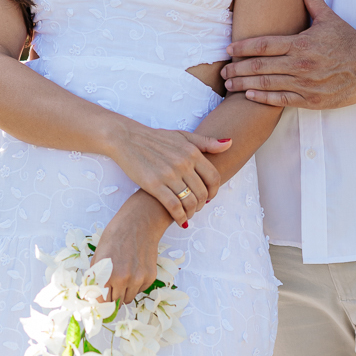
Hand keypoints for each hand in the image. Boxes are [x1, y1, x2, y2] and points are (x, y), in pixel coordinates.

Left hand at [90, 190, 169, 304]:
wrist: (139, 223)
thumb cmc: (114, 236)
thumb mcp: (98, 256)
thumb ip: (96, 278)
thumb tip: (93, 296)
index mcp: (107, 275)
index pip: (102, 303)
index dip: (100, 300)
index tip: (100, 297)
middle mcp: (124, 280)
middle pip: (116, 303)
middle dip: (111, 296)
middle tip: (111, 285)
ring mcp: (139, 279)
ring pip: (128, 299)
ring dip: (124, 292)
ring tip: (122, 275)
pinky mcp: (150, 277)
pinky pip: (139, 290)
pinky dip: (135, 285)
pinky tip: (134, 269)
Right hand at [110, 122, 230, 225]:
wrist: (126, 138)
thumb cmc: (155, 138)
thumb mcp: (182, 136)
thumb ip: (206, 142)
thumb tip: (229, 144)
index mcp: (192, 152)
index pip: (213, 177)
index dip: (214, 191)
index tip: (209, 196)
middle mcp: (183, 163)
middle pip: (203, 192)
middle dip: (203, 203)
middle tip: (198, 207)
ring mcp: (168, 175)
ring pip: (190, 201)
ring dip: (192, 212)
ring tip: (189, 214)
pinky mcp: (154, 185)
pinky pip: (174, 206)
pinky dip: (180, 216)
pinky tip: (180, 220)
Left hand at [221, 0, 355, 109]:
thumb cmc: (349, 40)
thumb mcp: (328, 17)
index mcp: (301, 43)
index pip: (264, 45)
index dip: (243, 47)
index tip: (228, 49)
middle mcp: (300, 64)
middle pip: (260, 67)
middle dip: (238, 69)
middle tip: (223, 70)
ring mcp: (305, 84)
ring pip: (267, 85)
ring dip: (245, 85)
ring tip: (230, 85)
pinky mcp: (311, 100)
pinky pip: (281, 100)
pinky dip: (263, 99)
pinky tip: (250, 96)